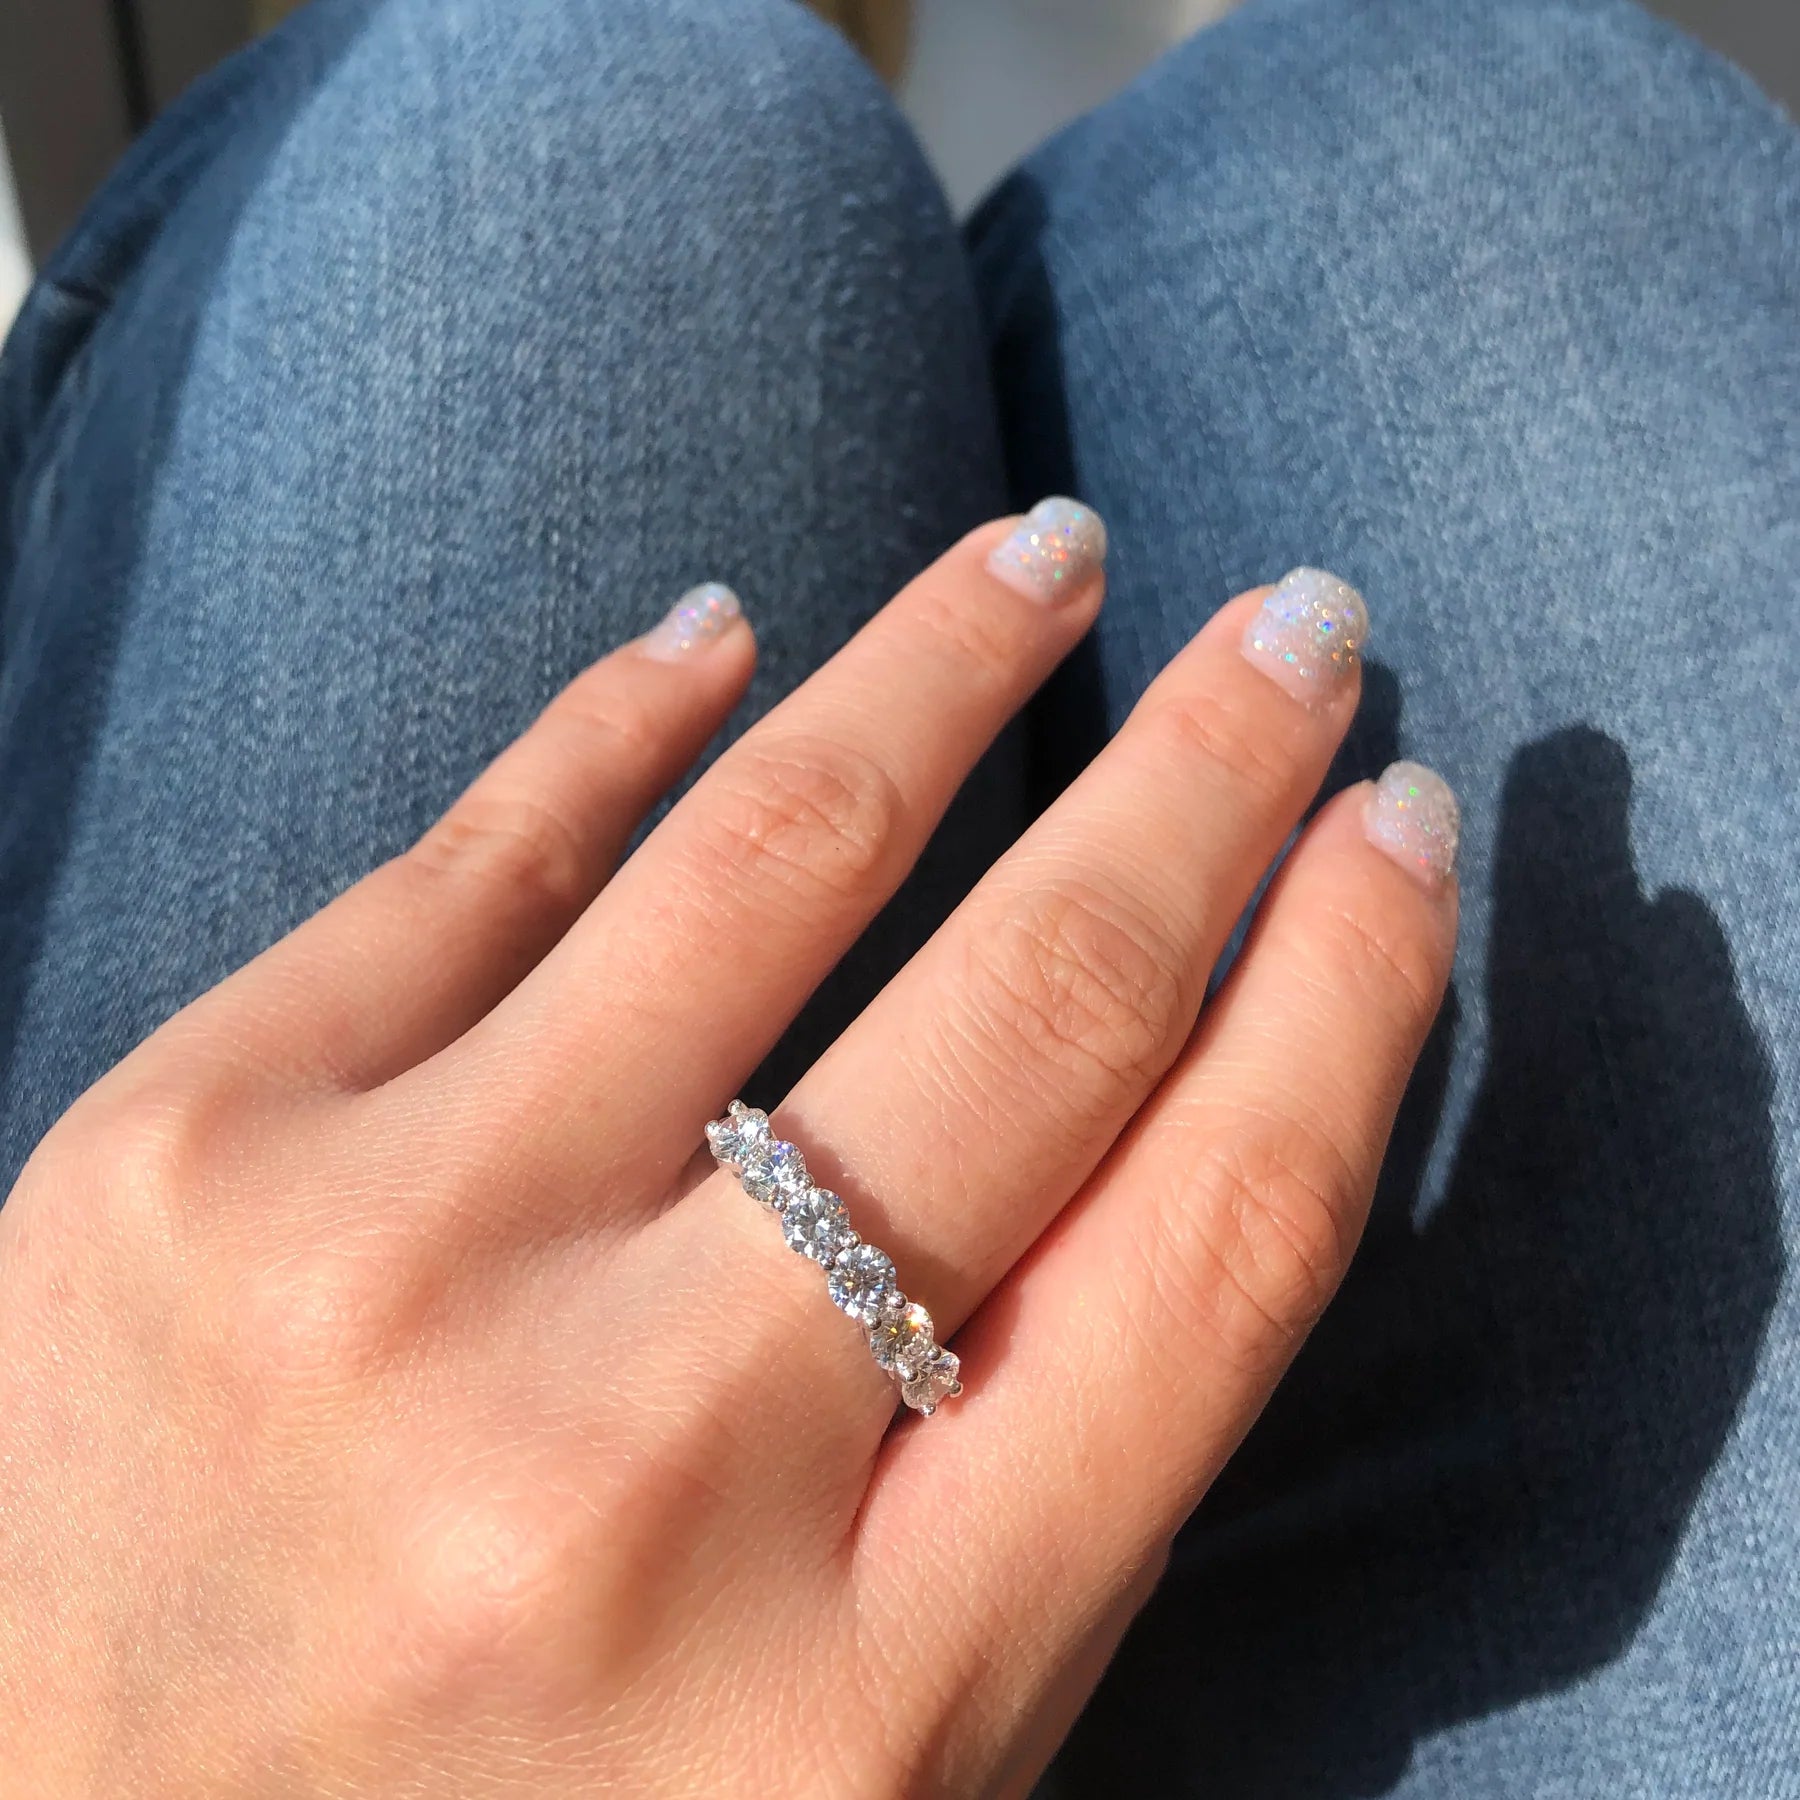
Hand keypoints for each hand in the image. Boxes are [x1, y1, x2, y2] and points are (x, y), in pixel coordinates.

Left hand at [0, 509, 1455, 1795]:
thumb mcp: (855, 1753)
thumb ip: (1032, 1477)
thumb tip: (1193, 1083)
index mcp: (870, 1692)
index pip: (1216, 1239)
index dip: (1349, 991)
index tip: (1399, 826)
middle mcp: (643, 1471)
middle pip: (1037, 1015)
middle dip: (1208, 777)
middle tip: (1298, 625)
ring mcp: (391, 1283)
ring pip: (768, 860)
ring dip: (944, 665)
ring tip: (1043, 556)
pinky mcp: (183, 1156)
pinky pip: (480, 857)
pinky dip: (631, 720)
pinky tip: (728, 636)